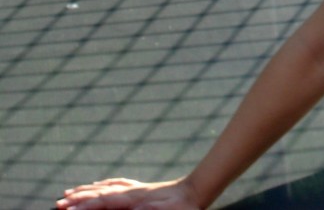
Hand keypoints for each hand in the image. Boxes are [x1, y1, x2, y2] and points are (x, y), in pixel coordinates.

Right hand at [56, 178, 200, 209]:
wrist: (195, 192)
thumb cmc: (180, 208)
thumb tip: (111, 202)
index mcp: (133, 198)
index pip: (103, 201)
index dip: (84, 205)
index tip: (66, 209)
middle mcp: (131, 191)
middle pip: (100, 193)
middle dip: (79, 198)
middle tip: (58, 203)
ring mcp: (136, 189)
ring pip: (107, 188)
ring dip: (88, 191)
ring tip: (70, 193)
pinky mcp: (141, 189)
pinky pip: (118, 185)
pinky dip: (104, 185)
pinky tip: (99, 186)